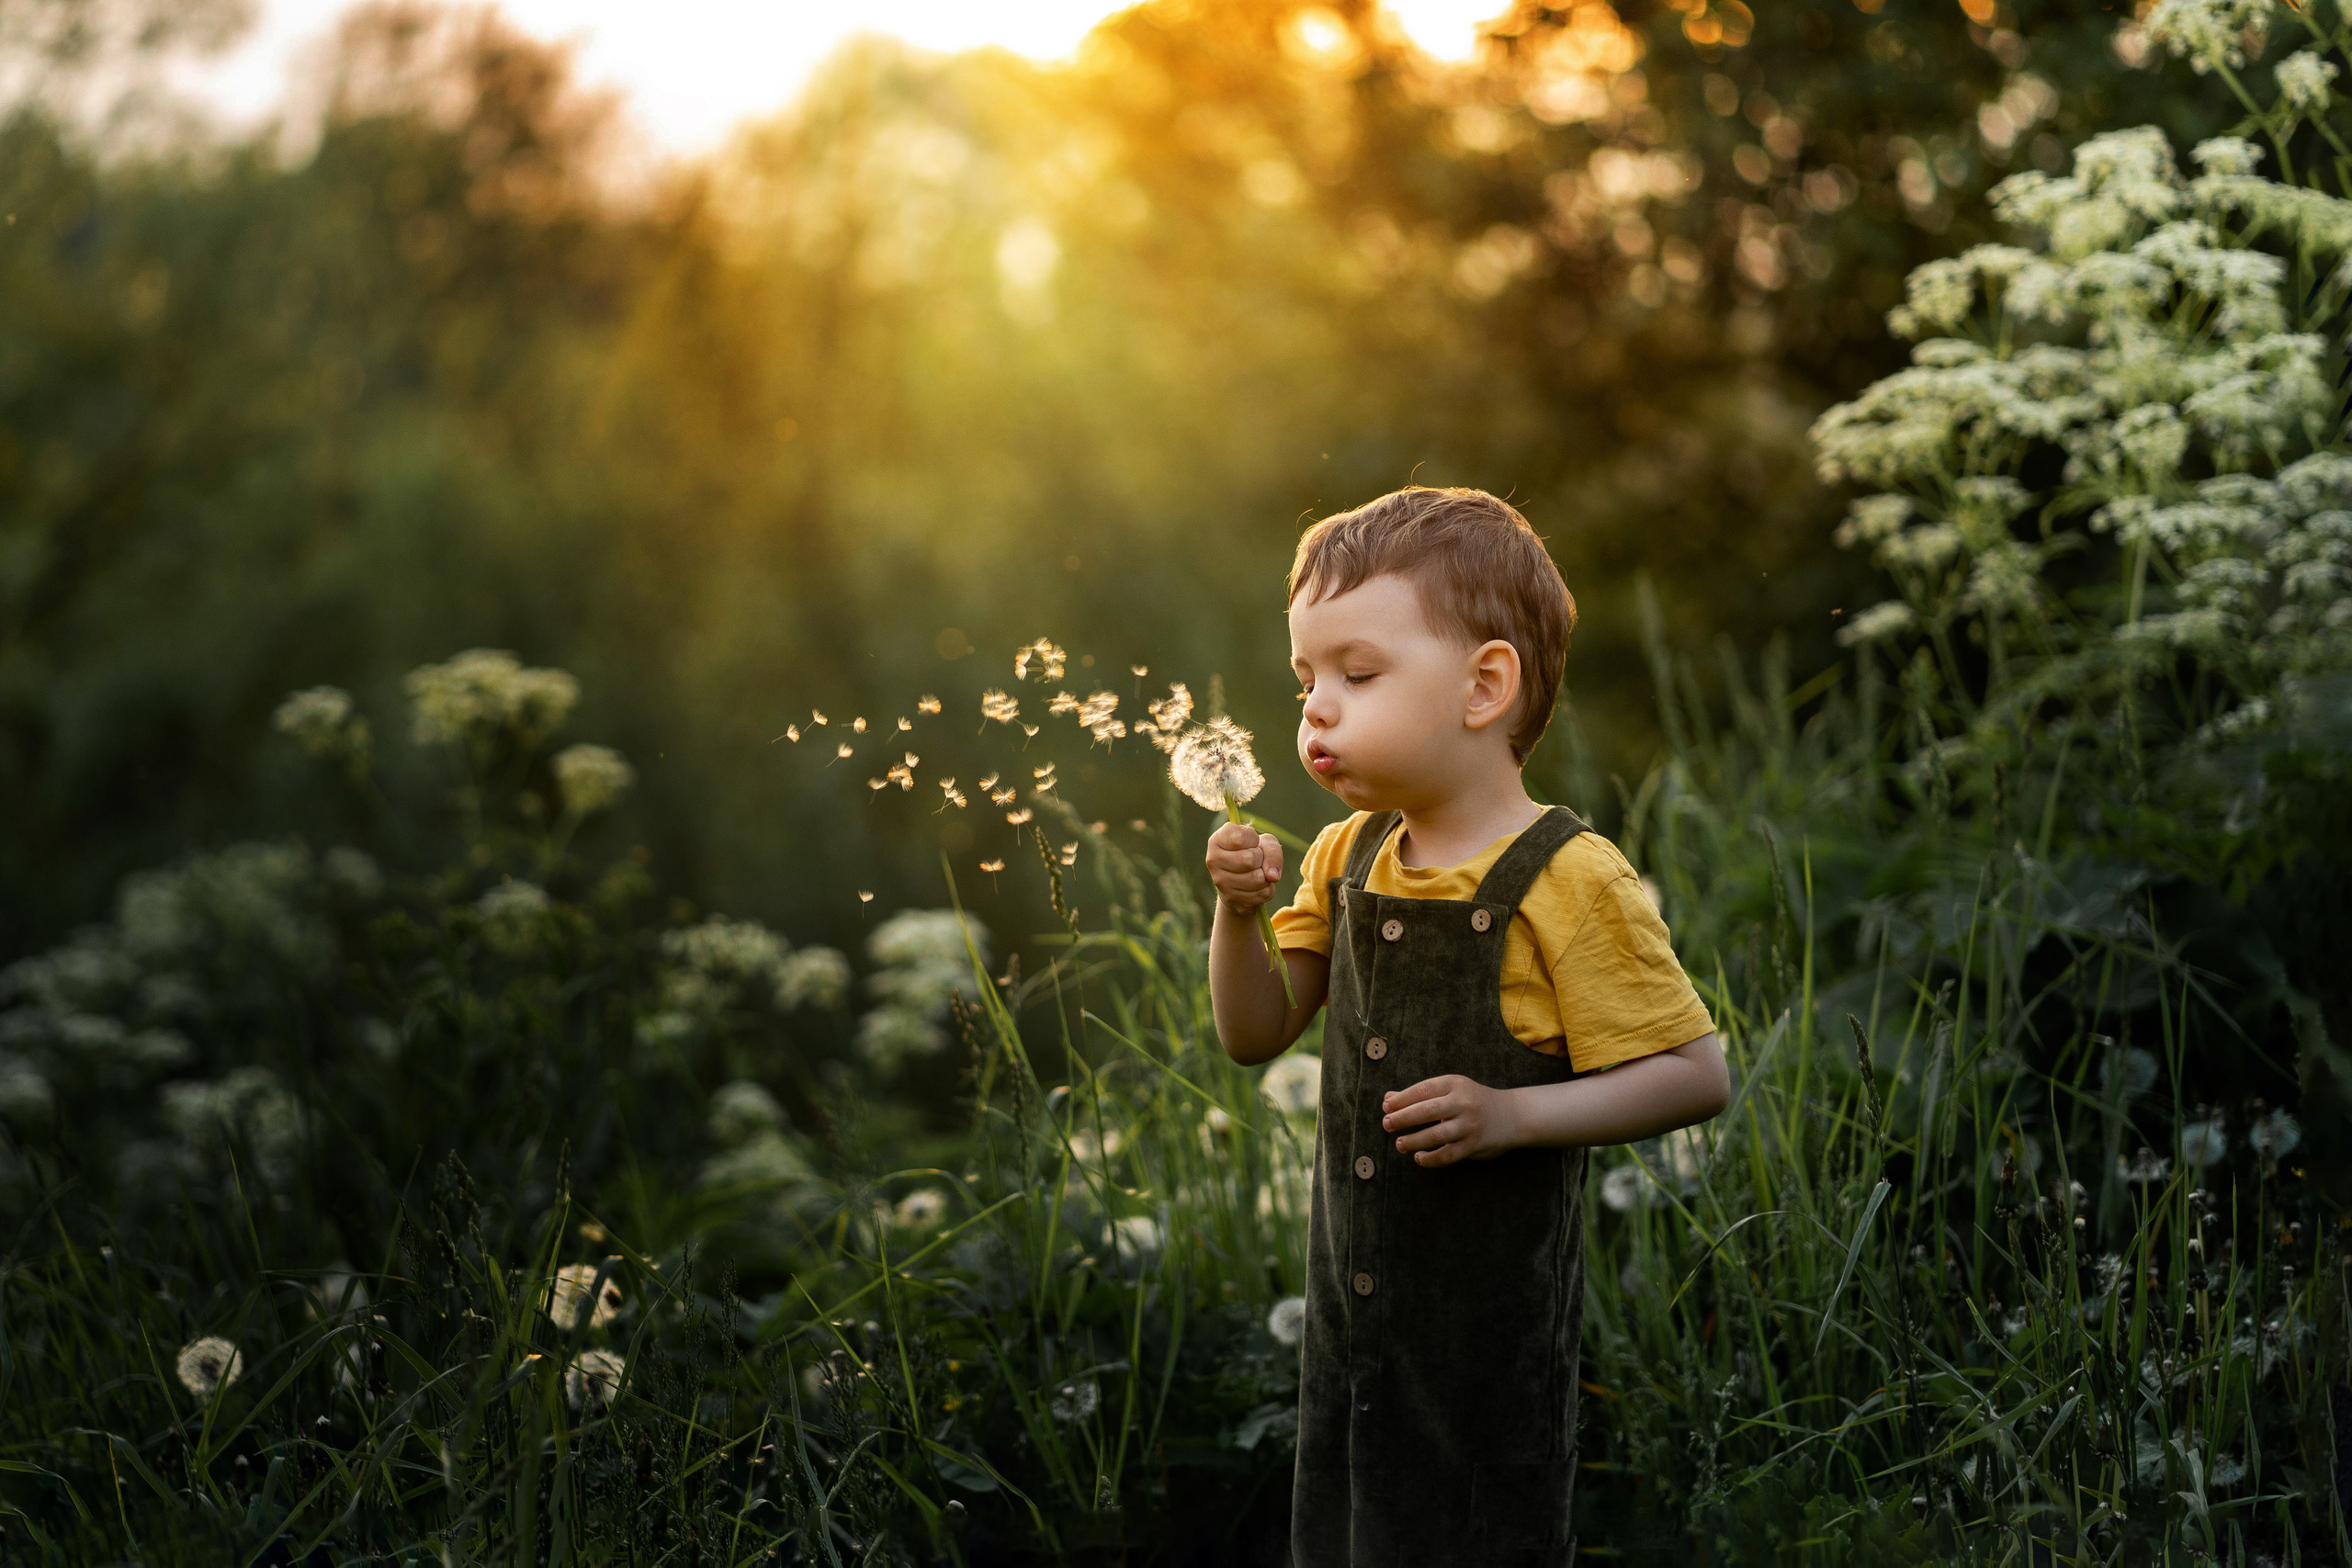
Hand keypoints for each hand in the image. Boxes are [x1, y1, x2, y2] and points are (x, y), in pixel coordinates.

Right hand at [1205, 820, 1282, 913]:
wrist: (1240, 881)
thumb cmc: (1253, 853)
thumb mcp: (1265, 843)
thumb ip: (1272, 850)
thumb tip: (1273, 876)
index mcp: (1217, 840)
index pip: (1241, 837)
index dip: (1254, 840)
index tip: (1249, 843)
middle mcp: (1213, 860)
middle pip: (1250, 859)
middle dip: (1261, 859)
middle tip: (1254, 860)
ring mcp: (1220, 881)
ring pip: (1258, 878)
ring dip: (1265, 876)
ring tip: (1256, 872)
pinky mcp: (1231, 899)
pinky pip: (1262, 894)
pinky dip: (1267, 889)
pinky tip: (1256, 886)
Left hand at [1381, 1075, 1521, 1166]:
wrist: (1511, 1115)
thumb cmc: (1472, 1100)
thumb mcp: (1450, 1090)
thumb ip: (1420, 1095)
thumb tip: (1388, 1099)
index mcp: (1455, 1084)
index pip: (1423, 1090)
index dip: (1402, 1099)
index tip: (1385, 1107)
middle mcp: (1463, 1102)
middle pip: (1428, 1110)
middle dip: (1404, 1118)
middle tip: (1387, 1124)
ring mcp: (1470, 1125)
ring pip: (1437, 1134)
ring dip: (1414, 1140)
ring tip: (1400, 1144)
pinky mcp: (1475, 1144)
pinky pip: (1448, 1154)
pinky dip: (1431, 1158)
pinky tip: (1419, 1157)